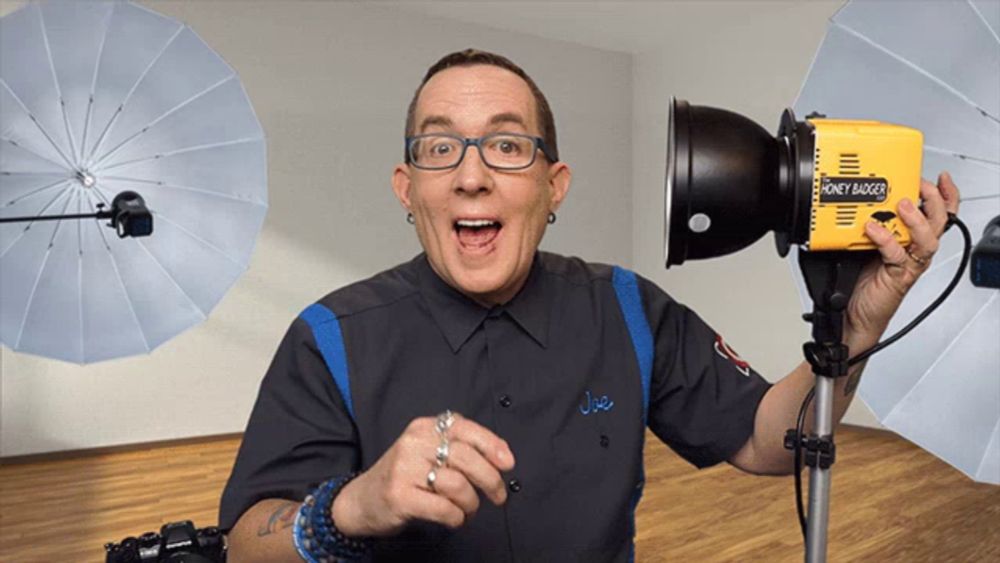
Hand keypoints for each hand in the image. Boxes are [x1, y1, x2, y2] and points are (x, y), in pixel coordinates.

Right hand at [331, 413, 514, 536]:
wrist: (360, 501)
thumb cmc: (403, 477)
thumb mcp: (426, 451)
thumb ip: (460, 447)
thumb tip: (503, 455)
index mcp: (423, 427)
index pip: (465, 428)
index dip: (491, 445)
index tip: (508, 463)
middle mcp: (413, 443)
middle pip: (467, 458)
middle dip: (490, 480)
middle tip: (498, 496)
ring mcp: (404, 469)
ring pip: (458, 484)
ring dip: (471, 503)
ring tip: (468, 510)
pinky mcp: (399, 496)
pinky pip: (444, 508)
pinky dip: (457, 517)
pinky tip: (455, 518)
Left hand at [846, 172, 960, 346]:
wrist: (853, 316)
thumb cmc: (860, 283)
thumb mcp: (862, 247)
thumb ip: (863, 226)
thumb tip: (848, 202)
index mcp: (909, 239)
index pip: (934, 214)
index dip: (943, 195)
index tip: (938, 178)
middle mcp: (912, 250)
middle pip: (938, 221)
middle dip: (934, 200)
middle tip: (921, 187)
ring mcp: (908, 263)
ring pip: (927, 238)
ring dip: (916, 219)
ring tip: (903, 204)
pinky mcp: (898, 276)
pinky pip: (897, 255)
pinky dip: (886, 240)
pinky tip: (873, 229)